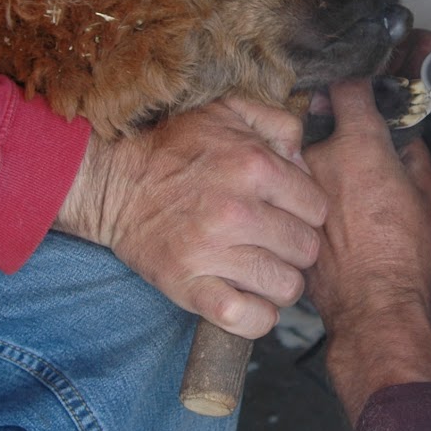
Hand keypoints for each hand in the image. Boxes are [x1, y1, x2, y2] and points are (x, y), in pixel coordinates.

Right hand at [55, 98, 325, 339]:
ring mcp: (212, 252)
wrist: (113, 181)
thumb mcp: (227, 112)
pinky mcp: (188, 286)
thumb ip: (278, 124)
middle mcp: (238, 211)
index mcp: (254, 166)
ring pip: (287, 287)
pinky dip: (256, 317)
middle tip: (275, 243)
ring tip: (261, 270)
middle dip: (296, 248)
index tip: (289, 214)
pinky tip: (249, 300)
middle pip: (307, 250)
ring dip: (278, 282)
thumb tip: (305, 158)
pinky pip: (248, 319)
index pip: (318, 209)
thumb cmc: (174, 148)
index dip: (307, 213)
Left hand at [303, 79, 430, 418]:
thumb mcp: (427, 195)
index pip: (347, 89)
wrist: (373, 305)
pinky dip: (306, 194)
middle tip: (355, 147)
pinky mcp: (287, 213)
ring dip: (318, 164)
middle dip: (336, 130)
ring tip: (342, 189)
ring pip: (304, 158)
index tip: (360, 89)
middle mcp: (321, 159)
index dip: (356, 85)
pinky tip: (332, 215)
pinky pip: (296, 191)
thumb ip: (413, 154)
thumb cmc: (403, 256)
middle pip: (321, 124)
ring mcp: (298, 188)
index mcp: (359, 145)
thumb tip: (405, 139)